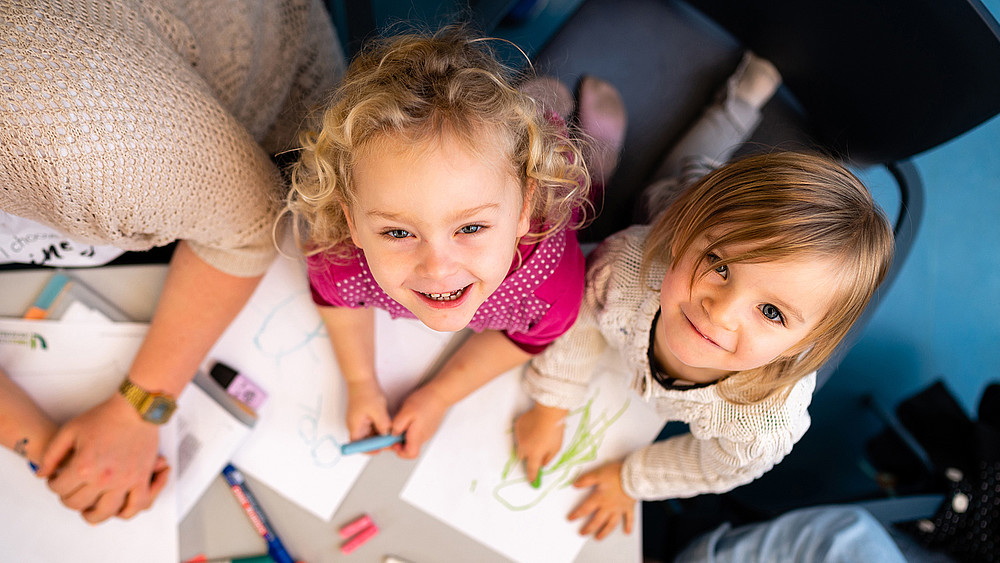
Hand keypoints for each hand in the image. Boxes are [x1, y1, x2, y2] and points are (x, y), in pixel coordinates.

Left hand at [38, 394, 164, 523]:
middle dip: (68, 497)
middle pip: (77, 503)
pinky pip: (136, 505)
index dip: (53, 484)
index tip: (57, 479)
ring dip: (92, 514)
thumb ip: (51, 454)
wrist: (135, 409)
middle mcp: (103, 478)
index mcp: (83, 466)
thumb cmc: (104, 417)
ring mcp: (124, 480)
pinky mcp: (141, 479)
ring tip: (89, 509)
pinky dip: (126, 512)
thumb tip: (42, 475)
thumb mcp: (69, 430)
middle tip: (71, 490)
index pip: (59, 489)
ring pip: (104, 513)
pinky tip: (117, 508)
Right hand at [344, 379, 391, 448]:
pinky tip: (388, 423)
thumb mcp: (378, 412)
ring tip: (391, 431)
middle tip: (390, 440)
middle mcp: (355, 425)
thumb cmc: (366, 392)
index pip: (358, 446)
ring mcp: (359, 420)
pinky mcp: (364, 415)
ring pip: (370, 433)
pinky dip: (379, 426)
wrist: (361, 378)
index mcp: (355, 426)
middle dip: (378, 442)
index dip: (368, 450)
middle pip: (365, 440)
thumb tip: (387, 435)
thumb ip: (383, 426)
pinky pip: (372, 425)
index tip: (380, 450)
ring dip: (380, 433)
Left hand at [390, 384, 449, 458]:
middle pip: (410, 448)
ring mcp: (427, 433)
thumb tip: (392, 434)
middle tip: (394, 430)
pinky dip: (410, 430)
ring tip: (402, 422)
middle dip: (399, 442)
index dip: (400, 452)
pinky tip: (409, 419)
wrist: (440, 394)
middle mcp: (423, 437)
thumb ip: (397, 425)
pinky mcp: (428, 428)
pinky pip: (417, 433)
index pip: (410, 454)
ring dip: (404, 435)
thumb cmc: (425, 401)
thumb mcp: (406, 411)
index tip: (393, 442)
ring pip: (413, 440)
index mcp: (418, 435)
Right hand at [513, 403, 567, 482]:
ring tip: (537, 436)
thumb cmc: (555, 431)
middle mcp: (524, 447)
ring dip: (527, 445)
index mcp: (534, 455)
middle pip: (522, 458)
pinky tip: (534, 428)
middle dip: (528, 457)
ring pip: (520, 445)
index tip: (532, 482)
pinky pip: (520, 434)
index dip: (532, 477)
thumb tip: (542, 465)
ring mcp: (519, 437)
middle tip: (536, 452)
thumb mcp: (556, 448)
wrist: (548, 412)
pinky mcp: (517, 427)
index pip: (532, 470)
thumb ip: (548, 459)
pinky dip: (525, 434)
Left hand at [568, 461, 634, 539]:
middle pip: (597, 520)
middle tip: (582, 534)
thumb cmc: (617, 474)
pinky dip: (628, 526)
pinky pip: (629, 519)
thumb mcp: (599, 474)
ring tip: (598, 537)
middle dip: (589, 528)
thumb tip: (575, 485)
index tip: (570, 519)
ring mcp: (619, 509)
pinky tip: (627, 532)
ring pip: (611, 524)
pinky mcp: (629, 507)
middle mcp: (609, 507)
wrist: (635, 477)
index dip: (577, 514)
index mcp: (600, 498)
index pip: (585, 509)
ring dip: (604, 532)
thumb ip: (586, 480)